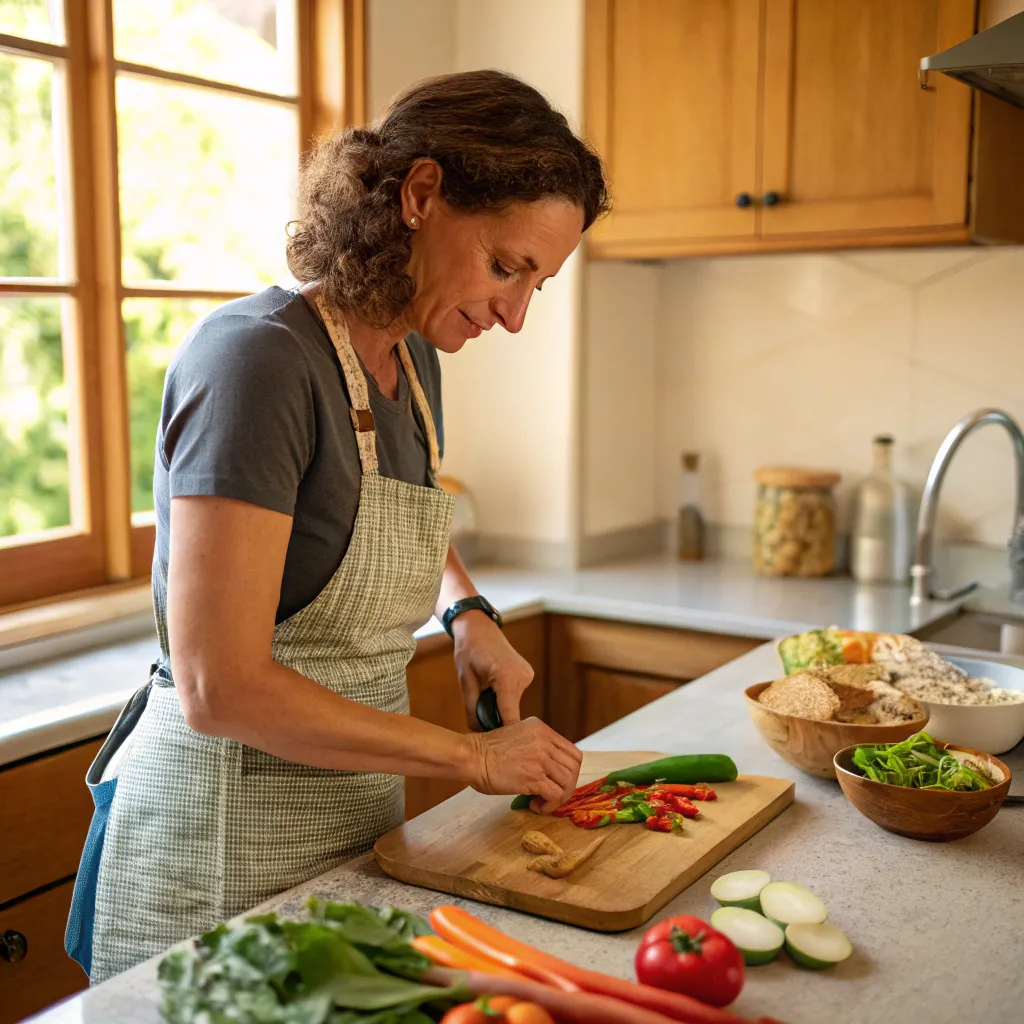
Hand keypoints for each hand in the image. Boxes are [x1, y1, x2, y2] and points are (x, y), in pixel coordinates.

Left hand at [452, 612, 533, 730]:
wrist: (478, 628)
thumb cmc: (468, 651)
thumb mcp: (465, 683)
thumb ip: (473, 711)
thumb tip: (479, 735)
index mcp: (507, 679)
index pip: (510, 719)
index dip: (502, 737)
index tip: (494, 750)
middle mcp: (523, 677)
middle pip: (513, 713)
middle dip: (498, 721)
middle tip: (482, 727)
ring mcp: (528, 676)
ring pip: (515, 705)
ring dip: (501, 709)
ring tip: (484, 703)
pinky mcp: (528, 675)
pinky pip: (516, 695)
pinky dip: (506, 699)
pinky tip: (492, 694)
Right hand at [465, 717, 581, 809]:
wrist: (472, 756)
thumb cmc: (487, 751)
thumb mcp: (517, 735)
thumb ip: (536, 746)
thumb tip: (549, 768)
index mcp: (542, 730)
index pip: (573, 753)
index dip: (570, 771)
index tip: (558, 781)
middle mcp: (545, 741)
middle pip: (574, 768)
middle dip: (566, 786)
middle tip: (552, 795)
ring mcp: (541, 758)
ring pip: (568, 782)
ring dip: (558, 798)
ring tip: (542, 802)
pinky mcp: (534, 776)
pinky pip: (555, 795)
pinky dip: (549, 805)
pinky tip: (535, 806)